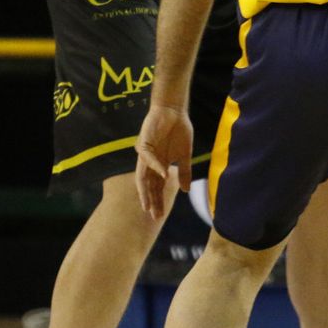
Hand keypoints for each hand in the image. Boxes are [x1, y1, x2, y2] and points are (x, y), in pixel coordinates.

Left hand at [135, 104, 192, 220]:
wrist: (175, 111)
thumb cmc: (179, 131)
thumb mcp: (185, 155)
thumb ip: (184, 172)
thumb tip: (186, 191)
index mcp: (159, 166)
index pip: (157, 188)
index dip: (158, 201)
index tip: (160, 215)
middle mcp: (150, 163)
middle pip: (148, 186)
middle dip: (151, 201)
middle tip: (154, 217)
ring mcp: (145, 154)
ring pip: (142, 176)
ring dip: (145, 191)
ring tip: (148, 205)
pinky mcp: (144, 144)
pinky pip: (148, 158)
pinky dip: (156, 167)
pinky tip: (164, 175)